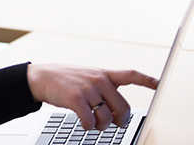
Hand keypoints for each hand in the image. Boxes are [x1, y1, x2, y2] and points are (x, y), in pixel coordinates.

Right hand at [27, 64, 157, 130]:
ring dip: (101, 126)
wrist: (41, 77)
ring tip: (93, 123)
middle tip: (114, 124)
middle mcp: (98, 79)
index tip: (160, 85)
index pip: (130, 75)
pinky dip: (88, 126)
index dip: (148, 80)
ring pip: (106, 117)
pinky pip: (90, 121)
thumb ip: (103, 87)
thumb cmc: (64, 79)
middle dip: (120, 121)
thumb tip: (116, 111)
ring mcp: (87, 88)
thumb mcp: (86, 76)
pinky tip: (84, 123)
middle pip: (123, 107)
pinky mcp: (76, 98)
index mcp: (103, 73)